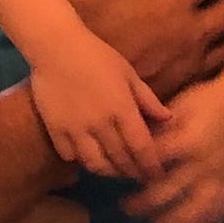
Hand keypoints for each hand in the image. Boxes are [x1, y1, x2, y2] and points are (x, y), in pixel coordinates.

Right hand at [32, 31, 168, 179]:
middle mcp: (100, 125)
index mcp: (122, 110)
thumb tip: (168, 119)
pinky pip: (70, 155)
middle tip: (138, 175)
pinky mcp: (55, 130)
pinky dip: (80, 160)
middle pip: (120, 160)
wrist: (55, 47)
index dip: (151, 165)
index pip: (142, 148)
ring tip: (114, 169)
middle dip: (132, 172)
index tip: (157, 173)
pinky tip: (87, 154)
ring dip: (108, 171)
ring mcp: (76, 130)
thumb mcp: (128, 73)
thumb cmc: (96, 55)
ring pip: (95, 164)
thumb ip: (147, 99)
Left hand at [121, 79, 223, 222]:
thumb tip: (129, 148)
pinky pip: (218, 212)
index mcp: (187, 140)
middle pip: (167, 191)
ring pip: (194, 211)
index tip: (119, 177)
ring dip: (172, 222)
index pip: (153, 163)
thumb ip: (155, 128)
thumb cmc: (205, 100)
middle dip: (142, 203)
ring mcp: (219, 177)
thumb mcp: (176, 106)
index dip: (134, 172)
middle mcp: (203, 163)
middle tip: (125, 207)